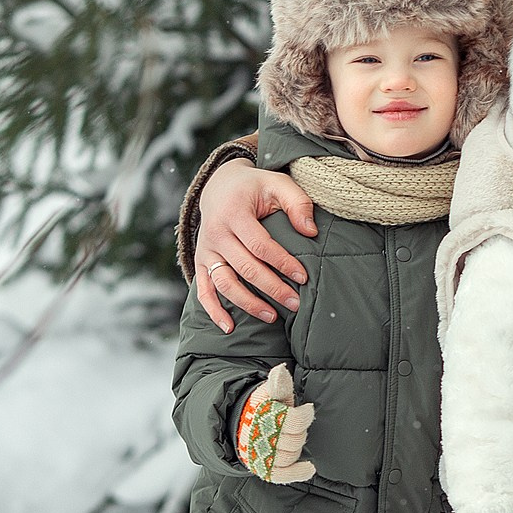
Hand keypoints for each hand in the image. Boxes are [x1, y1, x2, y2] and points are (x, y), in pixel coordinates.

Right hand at [195, 158, 316, 331]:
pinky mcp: (201, 262)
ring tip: (273, 317)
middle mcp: (216, 233)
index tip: (303, 277)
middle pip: (245, 268)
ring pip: (224, 283)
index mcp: (234, 213)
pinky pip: (203, 291)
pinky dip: (214, 311)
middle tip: (295, 303)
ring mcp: (206, 250)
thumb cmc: (255, 188)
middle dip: (272, 288)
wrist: (220, 187)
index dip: (282, 263)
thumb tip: (311, 232)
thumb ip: (297, 203)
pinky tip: (229, 327)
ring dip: (248, 303)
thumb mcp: (278, 184)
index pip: (260, 245)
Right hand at [233, 365, 317, 483]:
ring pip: (290, 456)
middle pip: (295, 440)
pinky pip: (282, 475)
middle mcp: (262, 438)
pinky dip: (297, 473)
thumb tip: (280, 370)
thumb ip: (279, 384)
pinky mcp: (264, 469)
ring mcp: (263, 455)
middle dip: (299, 431)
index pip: (293, 421)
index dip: (304, 416)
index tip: (307, 409)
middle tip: (296, 423)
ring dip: (297, 447)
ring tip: (293, 436)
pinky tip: (310, 468)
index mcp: (264, 417)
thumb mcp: (270, 392)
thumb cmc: (263, 407)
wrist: (242, 425)